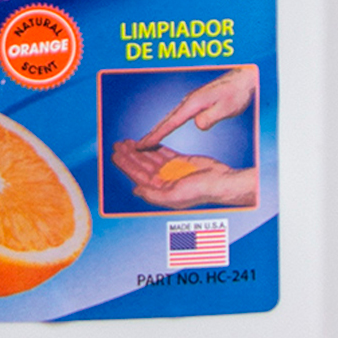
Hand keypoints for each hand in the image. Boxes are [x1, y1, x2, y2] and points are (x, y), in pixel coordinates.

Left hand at [108, 146, 256, 209]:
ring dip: (139, 150)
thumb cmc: (201, 191)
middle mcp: (164, 181)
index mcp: (161, 190)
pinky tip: (144, 142)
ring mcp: (171, 171)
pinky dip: (153, 147)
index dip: (126, 165)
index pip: (138, 176)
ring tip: (127, 142)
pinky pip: (162, 152)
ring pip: (150, 158)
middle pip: (142, 166)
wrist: (221, 181)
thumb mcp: (175, 196)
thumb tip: (135, 190)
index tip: (116, 155)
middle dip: (129, 155)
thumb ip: (154, 194)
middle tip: (117, 144)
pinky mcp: (179, 161)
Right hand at [133, 64, 257, 148]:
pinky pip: (177, 116)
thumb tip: (197, 125)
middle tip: (137, 146)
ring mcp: (191, 101)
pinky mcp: (196, 102)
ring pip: (170, 118)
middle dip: (151, 134)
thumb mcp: (227, 107)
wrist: (244, 78)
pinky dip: (167, 124)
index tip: (142, 145)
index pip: (170, 123)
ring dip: (157, 129)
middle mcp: (188, 101)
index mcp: (193, 103)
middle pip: (165, 120)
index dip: (155, 135)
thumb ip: (211, 116)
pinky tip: (167, 127)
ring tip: (147, 141)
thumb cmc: (238, 92)